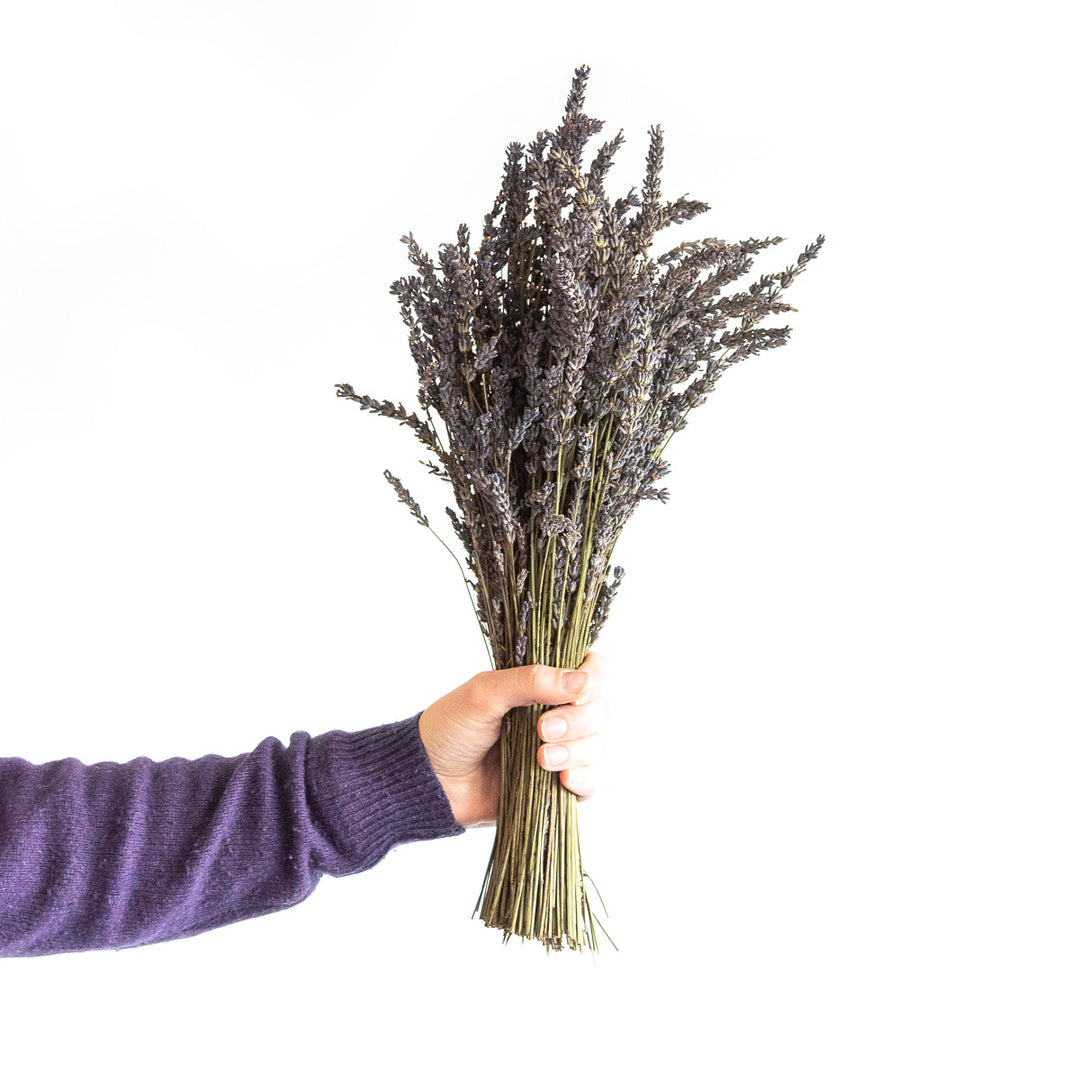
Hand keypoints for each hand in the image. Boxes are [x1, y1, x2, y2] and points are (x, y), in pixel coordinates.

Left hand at [417, 652, 607, 827]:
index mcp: (543, 684)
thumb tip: (579, 682)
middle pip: (600, 710)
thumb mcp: (483, 693)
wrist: (430, 781)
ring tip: (541, 758)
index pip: (592, 671)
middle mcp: (559, 714)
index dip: (593, 680)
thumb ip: (529, 681)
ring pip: (598, 746)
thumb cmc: (450, 728)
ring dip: (577, 751)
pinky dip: (585, 778)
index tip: (575, 693)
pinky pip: (592, 782)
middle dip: (578, 720)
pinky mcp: (558, 786)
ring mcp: (561, 751)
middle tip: (542, 730)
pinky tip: (563, 779)